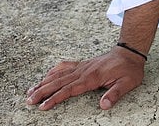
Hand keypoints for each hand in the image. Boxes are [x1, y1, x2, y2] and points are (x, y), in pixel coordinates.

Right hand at [25, 48, 145, 110]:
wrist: (129, 53)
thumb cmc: (129, 69)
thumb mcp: (127, 83)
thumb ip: (115, 94)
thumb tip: (104, 105)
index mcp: (92, 77)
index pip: (69, 89)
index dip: (55, 98)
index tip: (43, 105)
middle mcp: (83, 71)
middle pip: (58, 82)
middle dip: (42, 92)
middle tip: (29, 100)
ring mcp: (82, 66)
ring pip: (58, 74)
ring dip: (44, 82)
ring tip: (30, 91)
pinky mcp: (83, 64)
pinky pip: (64, 67)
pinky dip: (53, 71)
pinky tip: (46, 76)